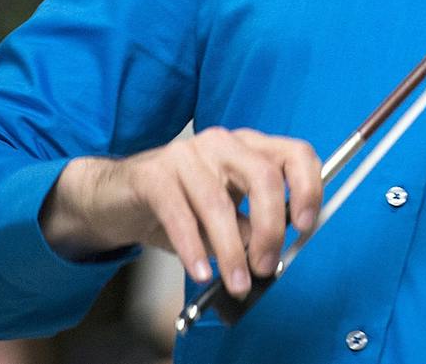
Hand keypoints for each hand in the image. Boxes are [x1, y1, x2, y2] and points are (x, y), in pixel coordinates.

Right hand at [40, 127, 321, 297]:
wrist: (117, 198)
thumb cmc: (179, 206)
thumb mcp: (224, 218)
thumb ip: (249, 228)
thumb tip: (270, 253)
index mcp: (249, 147)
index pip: (295, 154)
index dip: (309, 187)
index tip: (306, 226)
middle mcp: (224, 143)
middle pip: (265, 176)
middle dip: (271, 228)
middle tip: (267, 265)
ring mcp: (187, 154)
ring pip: (220, 203)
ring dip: (232, 251)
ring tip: (237, 283)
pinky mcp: (154, 175)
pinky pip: (180, 215)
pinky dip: (194, 249)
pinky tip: (200, 273)